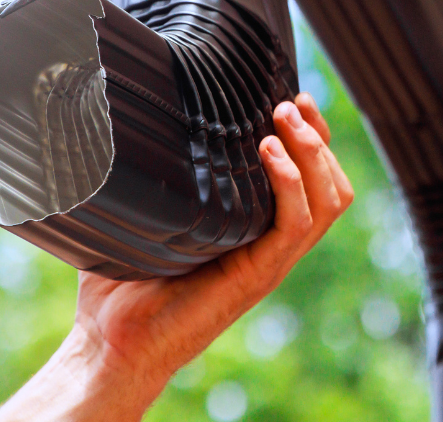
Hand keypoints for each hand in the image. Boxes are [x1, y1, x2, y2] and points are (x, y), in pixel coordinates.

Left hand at [0, 94, 351, 421]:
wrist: (109, 343)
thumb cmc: (122, 282)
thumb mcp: (151, 214)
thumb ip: (160, 174)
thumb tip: (132, 119)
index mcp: (259, 230)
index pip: (314, 179)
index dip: (315, 136)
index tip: (296, 99)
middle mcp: (274, 245)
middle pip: (334, 186)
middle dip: (319, 136)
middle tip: (289, 104)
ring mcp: (271, 261)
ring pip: (327, 201)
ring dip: (312, 152)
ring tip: (282, 120)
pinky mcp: (258, 275)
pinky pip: (295, 224)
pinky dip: (289, 182)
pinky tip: (267, 152)